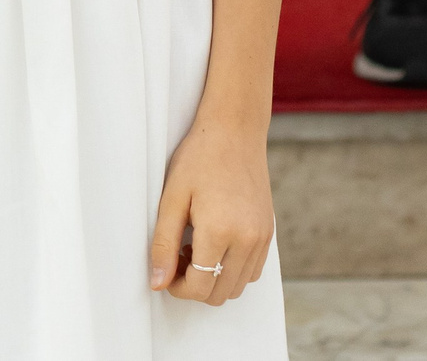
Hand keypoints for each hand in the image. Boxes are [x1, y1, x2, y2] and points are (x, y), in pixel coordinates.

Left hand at [148, 118, 275, 305]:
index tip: (166, 271)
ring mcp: (262, 238)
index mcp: (220, 232)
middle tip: (178, 257)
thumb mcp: (172, 199)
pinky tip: (215, 244)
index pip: (199, 287)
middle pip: (219, 294)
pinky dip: (232, 271)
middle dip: (194, 285)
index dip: (177, 287)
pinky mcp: (268, 232)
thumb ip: (163, 245)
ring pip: (237, 286)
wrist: (234, 131)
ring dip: (214, 279)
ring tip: (195, 248)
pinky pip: (252, 271)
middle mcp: (247, 240)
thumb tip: (158, 284)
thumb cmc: (199, 158)